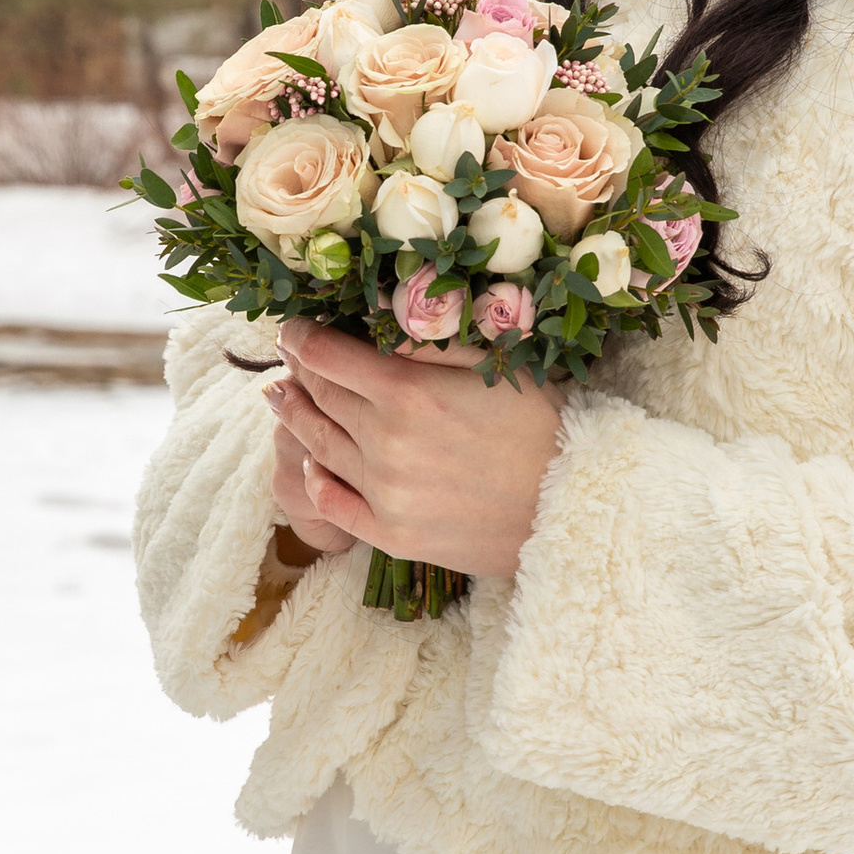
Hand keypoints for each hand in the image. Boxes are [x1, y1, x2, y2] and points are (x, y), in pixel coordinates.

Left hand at [266, 321, 564, 580]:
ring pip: (318, 446)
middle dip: (298, 372)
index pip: (328, 355)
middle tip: (286, 359)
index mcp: (409, 392)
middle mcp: (386, 443)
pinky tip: (309, 463)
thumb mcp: (495, 363)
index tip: (292, 328)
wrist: (573, 509)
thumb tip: (377, 319)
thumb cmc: (545, 427)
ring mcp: (385, 494)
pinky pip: (333, 504)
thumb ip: (431, 342)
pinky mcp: (392, 535)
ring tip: (279, 399)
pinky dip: (314, 479)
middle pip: (320, 397)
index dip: (301, 336)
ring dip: (294, 418)